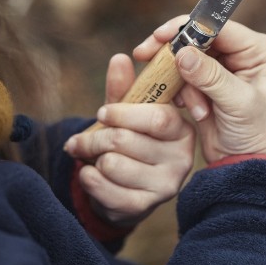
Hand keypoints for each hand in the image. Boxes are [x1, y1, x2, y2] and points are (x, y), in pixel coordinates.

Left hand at [65, 53, 194, 227]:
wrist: (125, 187)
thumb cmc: (130, 141)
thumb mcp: (127, 113)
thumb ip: (123, 88)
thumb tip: (119, 58)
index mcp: (182, 130)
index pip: (157, 118)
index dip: (124, 113)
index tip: (102, 112)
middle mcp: (181, 159)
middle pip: (127, 140)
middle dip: (96, 136)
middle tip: (83, 138)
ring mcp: (166, 186)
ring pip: (112, 163)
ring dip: (93, 158)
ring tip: (95, 156)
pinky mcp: (145, 207)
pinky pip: (104, 188)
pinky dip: (89, 178)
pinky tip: (92, 173)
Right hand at [135, 17, 265, 163]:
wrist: (249, 166)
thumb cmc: (256, 136)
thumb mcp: (237, 104)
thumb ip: (210, 76)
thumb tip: (182, 52)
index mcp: (258, 50)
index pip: (217, 27)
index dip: (186, 28)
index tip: (158, 37)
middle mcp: (242, 53)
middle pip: (197, 37)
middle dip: (176, 54)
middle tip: (145, 56)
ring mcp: (224, 68)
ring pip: (187, 56)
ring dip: (181, 80)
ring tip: (193, 108)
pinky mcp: (208, 83)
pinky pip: (184, 74)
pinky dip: (180, 90)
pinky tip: (188, 108)